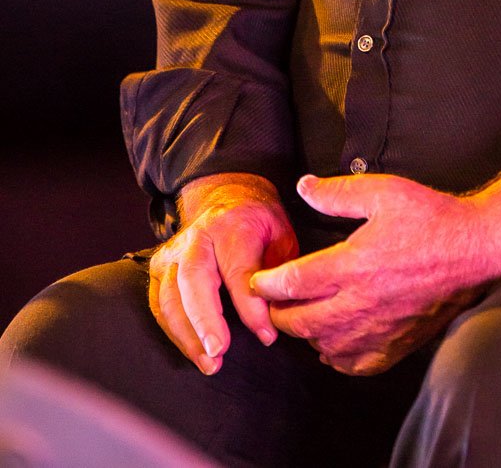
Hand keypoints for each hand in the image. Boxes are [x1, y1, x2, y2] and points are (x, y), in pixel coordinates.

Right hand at [148, 173, 297, 374]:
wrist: (227, 198)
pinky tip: (192, 351)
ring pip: (170, 295)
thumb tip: (279, 312)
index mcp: (232, 224)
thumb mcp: (281, 234)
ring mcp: (174, 251)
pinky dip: (173, 331)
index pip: (239, 269)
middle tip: (219, 351)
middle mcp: (197, 236)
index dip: (251, 306)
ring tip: (210, 363)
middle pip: (194, 278)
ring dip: (187, 334)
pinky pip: (159, 304)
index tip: (266, 334)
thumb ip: (280, 269)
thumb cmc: (258, 223)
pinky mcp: (159, 266)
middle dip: (205, 319)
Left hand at [251, 168, 500, 375]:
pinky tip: (334, 341)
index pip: (292, 283)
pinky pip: (352, 365)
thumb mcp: (383, 192)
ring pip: (322, 347)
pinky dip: (335, 357)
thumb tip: (303, 187)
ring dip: (305, 334)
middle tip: (272, 300)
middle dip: (277, 312)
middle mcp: (360, 304)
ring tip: (302, 316)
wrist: (475, 250)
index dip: (267, 283)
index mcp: (352, 265)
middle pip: (299, 322)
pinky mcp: (395, 346)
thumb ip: (337, 193)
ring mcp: (377, 330)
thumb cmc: (431, 217)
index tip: (255, 279)